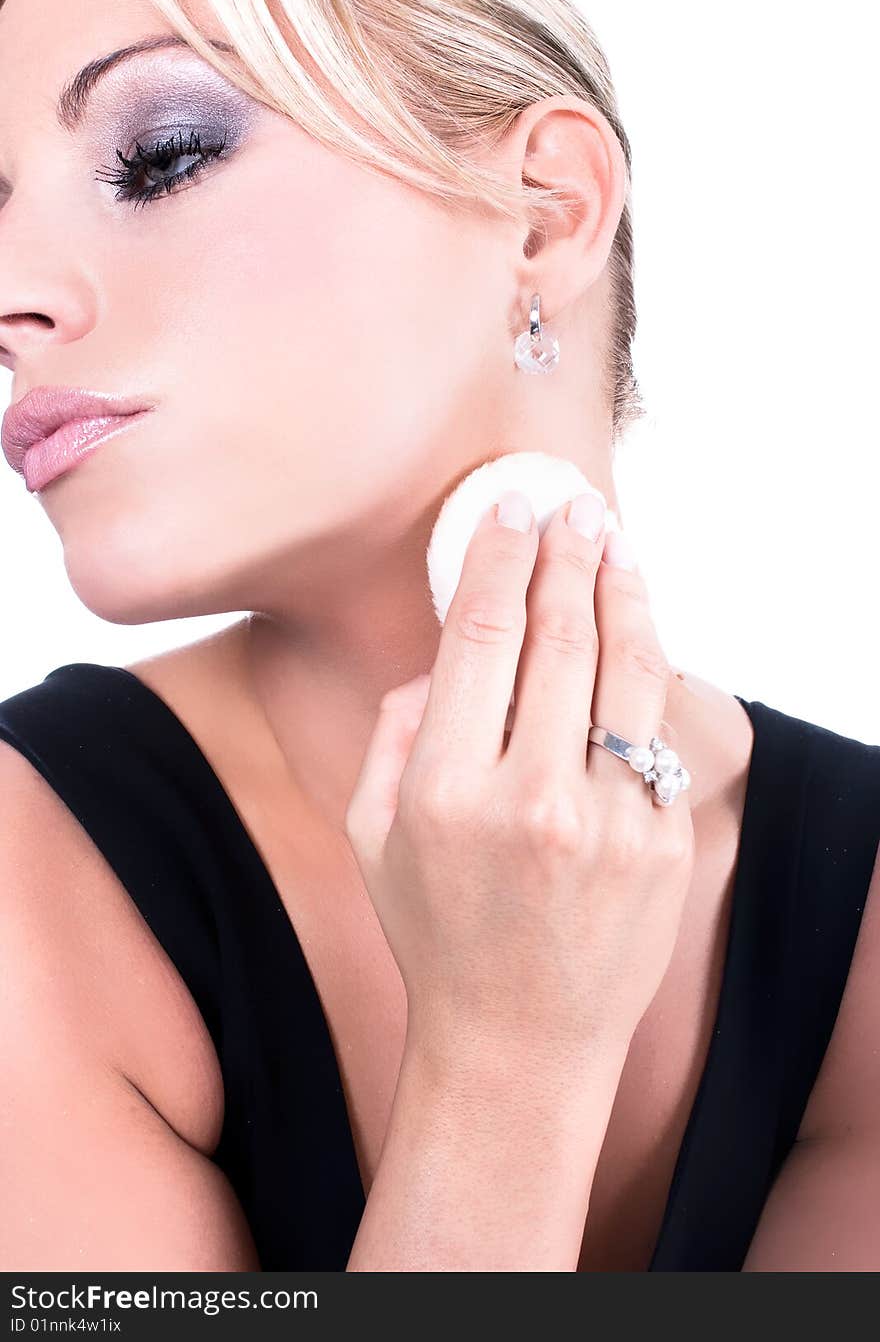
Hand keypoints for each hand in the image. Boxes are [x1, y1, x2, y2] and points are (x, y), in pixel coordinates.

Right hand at [344, 491, 695, 1064]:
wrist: (520, 1038)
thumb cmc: (437, 932)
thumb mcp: (373, 834)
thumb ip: (394, 731)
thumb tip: (445, 657)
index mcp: (445, 791)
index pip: (482, 639)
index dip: (500, 560)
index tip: (511, 511)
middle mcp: (530, 800)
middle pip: (560, 638)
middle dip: (566, 556)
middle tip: (572, 507)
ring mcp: (608, 823)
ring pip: (627, 669)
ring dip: (622, 590)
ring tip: (614, 541)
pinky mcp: (662, 842)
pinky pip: (656, 729)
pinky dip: (648, 665)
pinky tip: (638, 625)